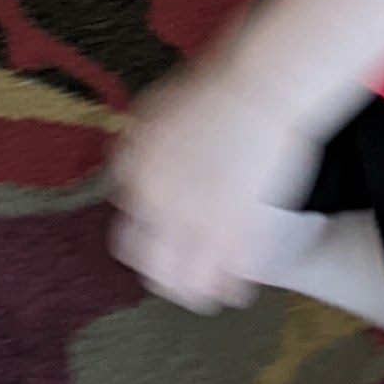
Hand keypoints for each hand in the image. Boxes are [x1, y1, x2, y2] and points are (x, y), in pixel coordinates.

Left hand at [108, 52, 317, 311]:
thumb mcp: (155, 113)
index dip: (149, 251)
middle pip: (155, 268)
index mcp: (138, 180)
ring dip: (199, 294)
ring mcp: (202, 218)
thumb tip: (123, 174)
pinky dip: (232, 287)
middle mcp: (163, 205)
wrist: (260, 83)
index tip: (164, 253)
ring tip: (211, 299)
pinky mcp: (241, 225)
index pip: (130, 240)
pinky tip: (239, 291)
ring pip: (191, 280)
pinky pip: (231, 273)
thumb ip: (136, 150)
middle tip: (181, 286)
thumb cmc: (215, 88)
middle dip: (169, 281)